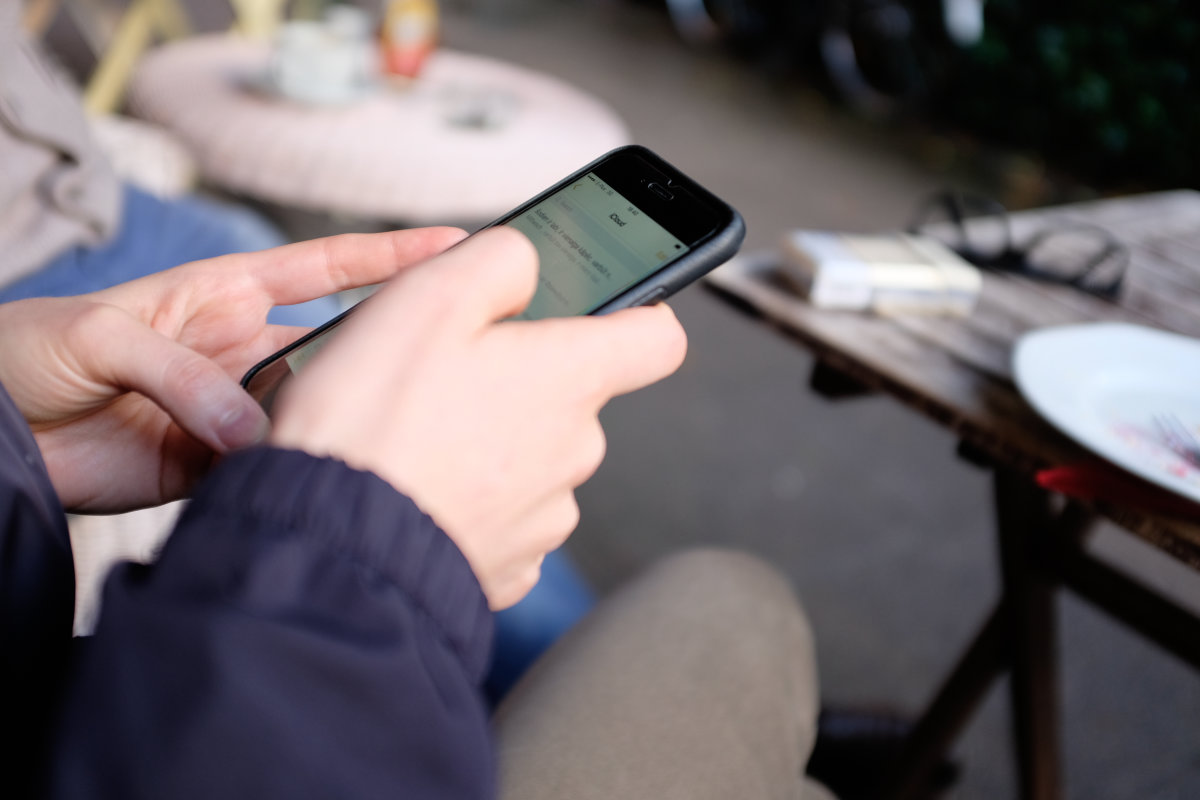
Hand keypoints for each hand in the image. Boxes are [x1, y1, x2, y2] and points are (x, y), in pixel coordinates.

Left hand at [0, 228, 465, 511]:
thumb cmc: (24, 352)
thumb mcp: (98, 334)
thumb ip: (179, 374)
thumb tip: (249, 429)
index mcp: (221, 295)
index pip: (325, 268)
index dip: (389, 256)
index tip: (455, 247)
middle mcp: (238, 351)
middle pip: (332, 349)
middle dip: (381, 354)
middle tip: (433, 368)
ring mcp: (229, 410)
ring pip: (308, 415)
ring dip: (333, 426)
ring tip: (376, 436)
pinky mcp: (210, 466)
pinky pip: (268, 468)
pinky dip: (289, 475)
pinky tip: (313, 481)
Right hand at [270, 228, 687, 608]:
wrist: (333, 546)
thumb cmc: (375, 419)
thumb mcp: (428, 295)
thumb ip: (499, 260)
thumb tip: (526, 266)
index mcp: (571, 378)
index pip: (658, 338)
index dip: (635, 315)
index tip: (598, 313)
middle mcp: (576, 451)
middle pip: (571, 399)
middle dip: (518, 382)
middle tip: (444, 377)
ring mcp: (546, 519)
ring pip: (532, 460)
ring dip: (489, 446)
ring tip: (418, 441)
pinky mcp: (510, 569)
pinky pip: (502, 520)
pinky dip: (469, 504)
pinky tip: (421, 493)